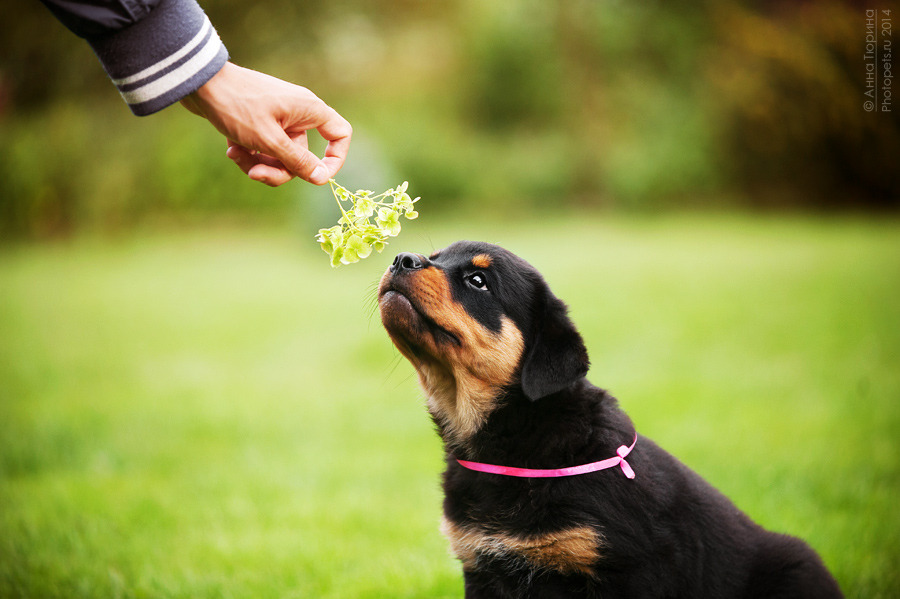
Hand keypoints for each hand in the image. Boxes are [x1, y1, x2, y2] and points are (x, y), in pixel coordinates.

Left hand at [181, 62, 351, 185]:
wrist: (199, 83)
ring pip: (280, 157)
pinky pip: (264, 150)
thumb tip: (322, 179)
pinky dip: (249, 154)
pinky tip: (231, 148)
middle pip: (302, 157)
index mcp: (309, 111)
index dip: (334, 159)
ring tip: (235, 155)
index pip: (341, 135)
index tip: (317, 178)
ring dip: (258, 164)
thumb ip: (297, 161)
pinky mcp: (260, 124)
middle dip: (278, 170)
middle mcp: (298, 115)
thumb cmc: (236, 106)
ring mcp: (279, 120)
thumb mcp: (268, 140)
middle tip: (255, 174)